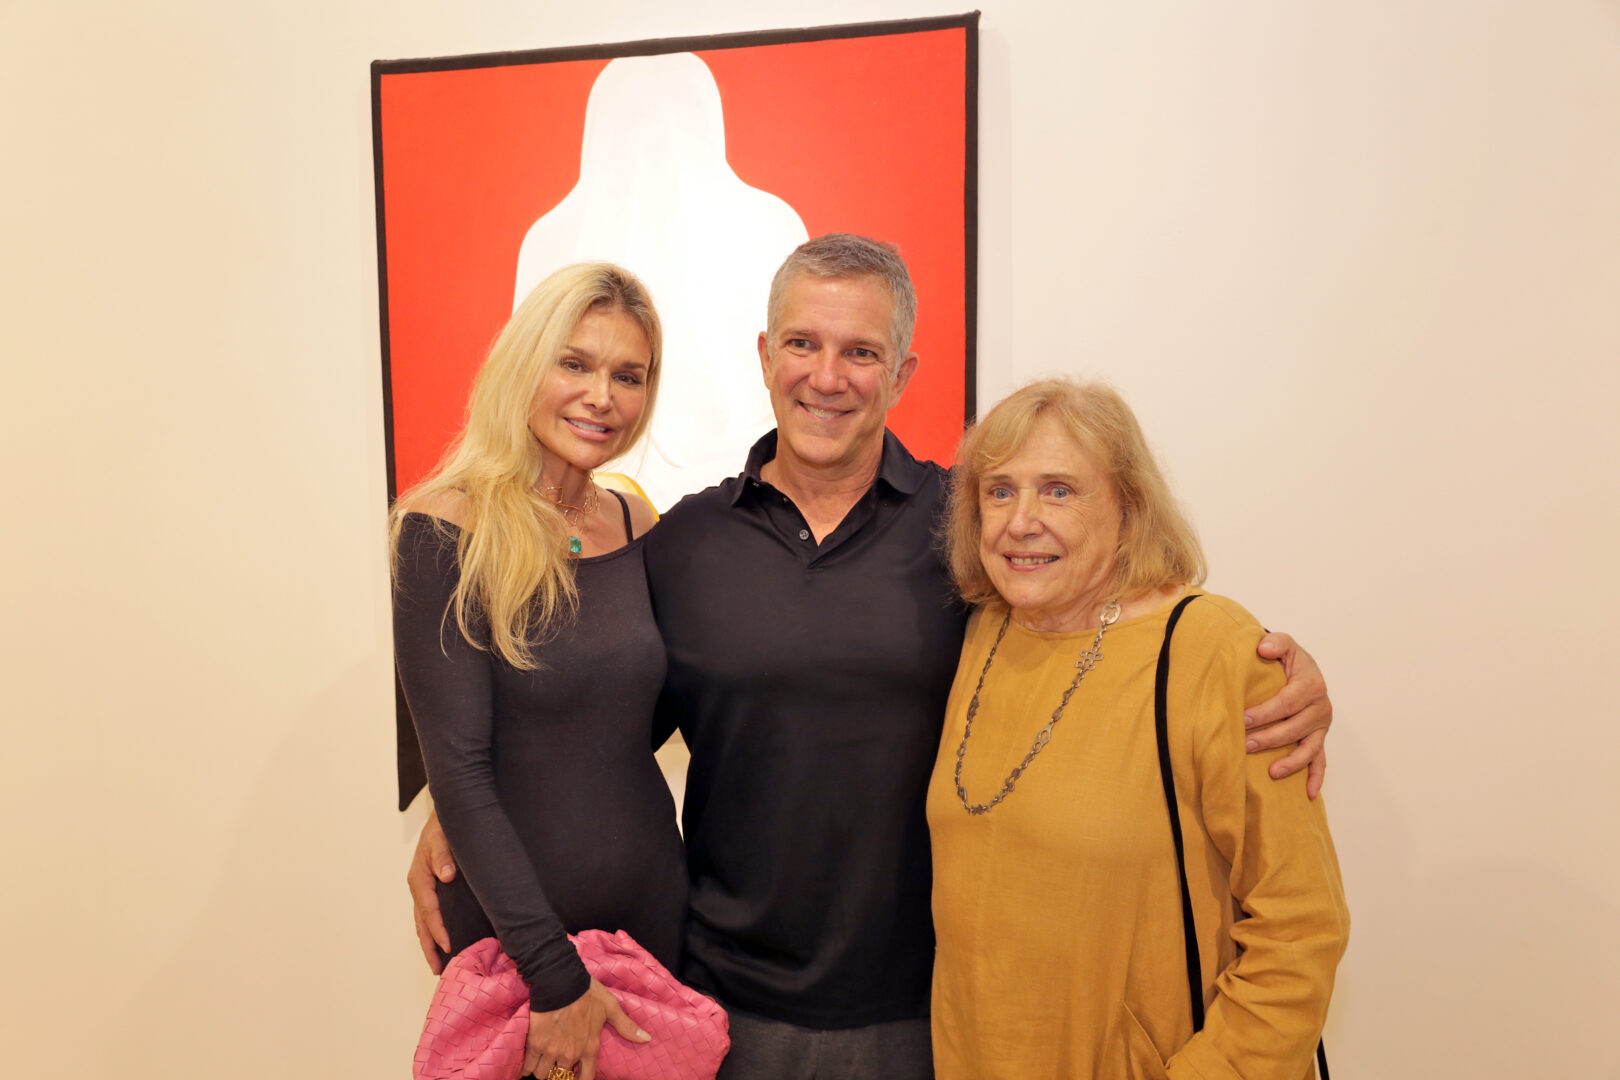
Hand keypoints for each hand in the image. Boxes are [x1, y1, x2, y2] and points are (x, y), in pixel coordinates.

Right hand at [407, 810, 456, 972]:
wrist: (446, 813)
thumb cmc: (444, 825)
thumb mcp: (443, 836)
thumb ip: (443, 854)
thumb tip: (445, 875)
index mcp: (419, 877)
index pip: (428, 910)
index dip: (438, 930)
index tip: (448, 946)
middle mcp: (419, 886)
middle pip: (421, 923)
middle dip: (429, 948)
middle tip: (439, 970)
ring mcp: (424, 888)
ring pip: (424, 922)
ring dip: (431, 943)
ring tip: (440, 965)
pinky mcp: (432, 888)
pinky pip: (432, 913)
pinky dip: (435, 930)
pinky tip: (446, 942)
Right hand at [524, 978, 649, 1079]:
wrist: (560, 979)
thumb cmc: (586, 992)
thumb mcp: (610, 1007)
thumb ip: (626, 1026)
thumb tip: (647, 1039)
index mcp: (590, 1047)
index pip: (586, 1079)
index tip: (575, 1076)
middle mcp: (571, 1054)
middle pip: (561, 1078)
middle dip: (558, 1072)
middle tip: (556, 1062)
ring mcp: (552, 1051)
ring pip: (542, 1074)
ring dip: (542, 1070)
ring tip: (543, 1060)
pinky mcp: (535, 1044)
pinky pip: (528, 1066)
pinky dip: (527, 1066)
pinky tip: (528, 1063)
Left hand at [1244, 632, 1331, 798]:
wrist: (1299, 668)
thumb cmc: (1286, 659)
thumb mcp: (1283, 645)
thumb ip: (1275, 644)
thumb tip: (1263, 648)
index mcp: (1311, 684)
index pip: (1287, 702)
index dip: (1265, 712)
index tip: (1243, 719)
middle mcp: (1321, 707)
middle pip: (1295, 727)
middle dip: (1270, 738)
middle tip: (1245, 744)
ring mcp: (1321, 726)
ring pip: (1308, 748)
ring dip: (1290, 762)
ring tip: (1270, 772)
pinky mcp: (1319, 738)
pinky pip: (1321, 761)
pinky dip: (1317, 777)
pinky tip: (1309, 794)